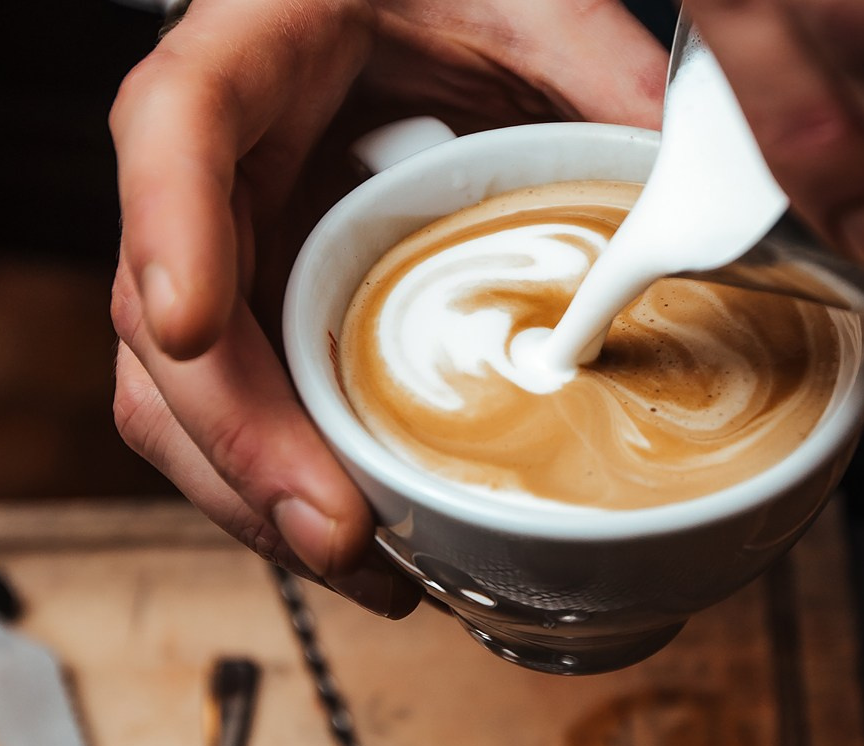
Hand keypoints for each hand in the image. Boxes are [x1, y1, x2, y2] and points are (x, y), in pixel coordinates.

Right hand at [109, 0, 665, 615]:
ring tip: (369, 572)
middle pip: (166, 325)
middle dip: (242, 447)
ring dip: (260, 505)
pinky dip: (283, 500)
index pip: (171, 131)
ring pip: (179, 405)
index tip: (196, 325)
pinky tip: (363, 548)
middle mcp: (204, 180)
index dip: (169, 232)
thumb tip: (698, 185)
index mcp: (246, 62)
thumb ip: (593, 65)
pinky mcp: (249, 330)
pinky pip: (233, 426)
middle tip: (336, 534)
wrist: (379, 15)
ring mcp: (217, 266)